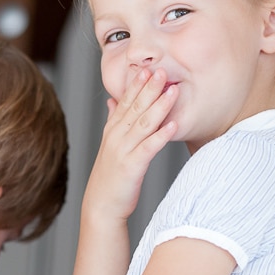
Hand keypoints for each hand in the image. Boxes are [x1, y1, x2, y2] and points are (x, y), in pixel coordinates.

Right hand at [85, 68, 177, 221]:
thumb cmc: (111, 176)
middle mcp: (117, 137)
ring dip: (159, 106)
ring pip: (144, 124)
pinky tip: (172, 125)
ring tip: (173, 91)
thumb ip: (113, 121)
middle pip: (135, 108)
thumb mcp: (111, 144)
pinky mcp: (131, 167)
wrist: (101, 206)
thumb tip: (112, 100)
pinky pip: (148, 148)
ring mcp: (123, 151)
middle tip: (162, 71)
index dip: (137, 85)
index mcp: (113, 130)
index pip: (126, 102)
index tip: (147, 68)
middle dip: (150, 88)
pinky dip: (161, 136)